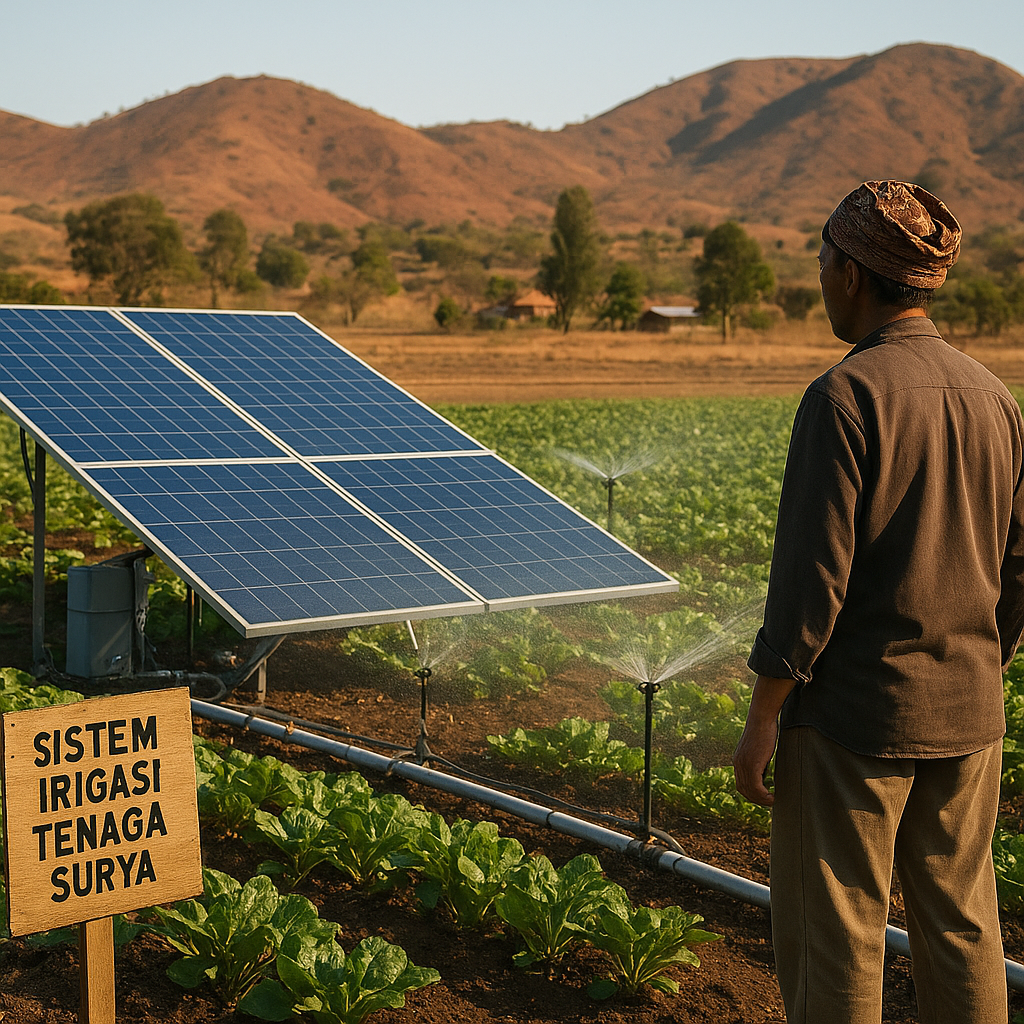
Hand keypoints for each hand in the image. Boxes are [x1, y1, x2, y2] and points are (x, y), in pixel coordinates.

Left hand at [732, 675, 795, 805]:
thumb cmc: (764, 730)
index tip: (763, 797)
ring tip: (772, 801)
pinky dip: (763, 795)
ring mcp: (744, 764)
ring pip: (749, 791)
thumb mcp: (758, 748)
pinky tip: (772, 796)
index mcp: (738, 760)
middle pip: (743, 790)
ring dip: (761, 799)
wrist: (761, 718)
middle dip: (756, 799)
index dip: (751, 794)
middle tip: (769, 802)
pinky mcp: (752, 764)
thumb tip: (767, 770)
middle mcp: (737, 764)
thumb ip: (759, 759)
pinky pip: (756, 786)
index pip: (740, 784)